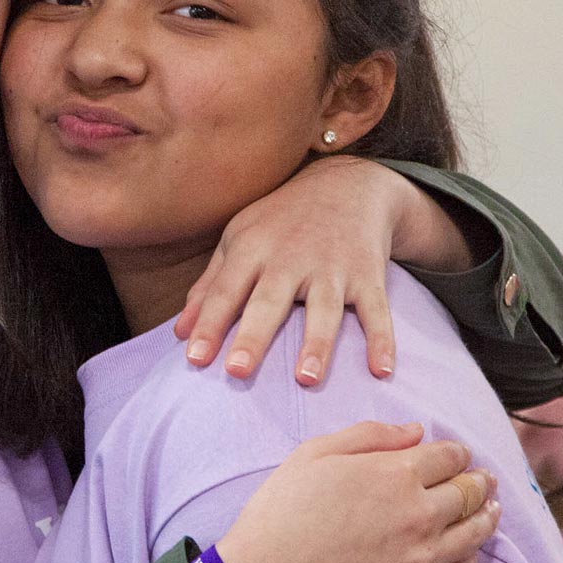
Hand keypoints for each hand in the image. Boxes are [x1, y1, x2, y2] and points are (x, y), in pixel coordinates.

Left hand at [175, 155, 468, 382]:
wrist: (347, 184)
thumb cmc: (281, 220)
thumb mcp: (239, 239)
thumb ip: (210, 286)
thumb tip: (179, 333)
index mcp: (253, 248)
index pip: (225, 291)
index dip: (209, 324)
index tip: (194, 360)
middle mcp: (290, 257)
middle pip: (269, 301)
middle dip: (253, 335)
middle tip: (237, 371)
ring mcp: (332, 267)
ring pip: (324, 309)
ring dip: (317, 343)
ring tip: (306, 379)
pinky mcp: (368, 274)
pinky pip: (376, 310)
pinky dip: (382, 339)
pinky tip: (382, 371)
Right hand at [215, 421, 498, 562]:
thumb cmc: (281, 514)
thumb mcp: (312, 455)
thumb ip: (367, 435)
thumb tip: (414, 431)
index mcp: (395, 474)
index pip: (448, 456)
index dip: (456, 452)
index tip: (457, 455)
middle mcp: (420, 513)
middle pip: (469, 492)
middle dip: (478, 481)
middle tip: (483, 479)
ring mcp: (424, 557)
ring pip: (475, 532)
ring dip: (487, 515)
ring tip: (491, 509)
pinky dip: (472, 558)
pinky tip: (468, 550)